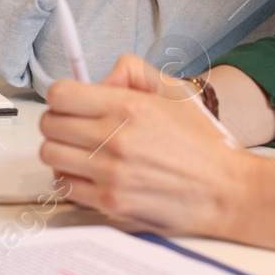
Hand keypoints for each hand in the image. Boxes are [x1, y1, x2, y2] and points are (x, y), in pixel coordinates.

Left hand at [38, 54, 247, 233]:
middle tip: (75, 125)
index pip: (60, 94)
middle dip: (58, 121)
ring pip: (50, 155)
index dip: (62, 95)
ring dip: (60, 150)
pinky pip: (64, 187)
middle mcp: (115, 139)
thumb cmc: (201, 143)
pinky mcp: (110, 203)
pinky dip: (69, 178)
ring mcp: (110, 173)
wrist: (226, 190)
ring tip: (80, 150)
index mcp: (128, 107)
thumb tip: (99, 77)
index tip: (70, 101)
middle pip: (49, 125)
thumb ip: (132, 71)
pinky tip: (88, 173)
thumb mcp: (174, 91)